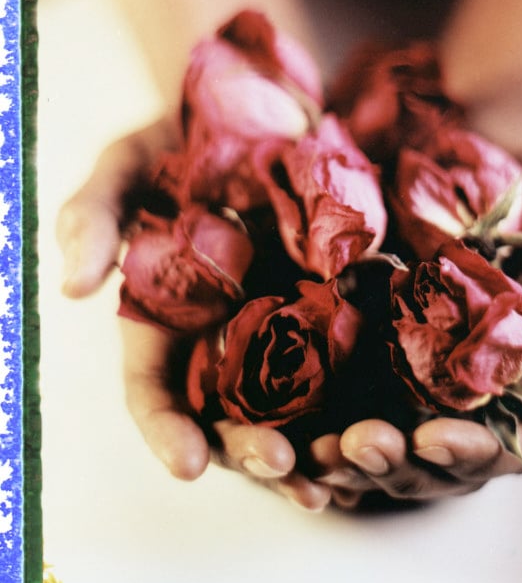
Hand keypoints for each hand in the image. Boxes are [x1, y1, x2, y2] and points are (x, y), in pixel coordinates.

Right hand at [57, 118, 330, 510]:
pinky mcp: (335, 304)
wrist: (261, 105)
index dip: (166, 431)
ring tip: (339, 478)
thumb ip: (94, 218)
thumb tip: (73, 288)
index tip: (188, 465)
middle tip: (285, 468)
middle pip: (229, 414)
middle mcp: (221, 335)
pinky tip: (386, 424)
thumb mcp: (128, 165)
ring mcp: (281, 324)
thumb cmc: (181, 138)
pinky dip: (362, 397)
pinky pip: (349, 361)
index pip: (155, 391)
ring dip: (313, 447)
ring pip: (292, 406)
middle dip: (251, 449)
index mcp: (166, 321)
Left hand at [309, 157, 521, 508]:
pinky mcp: (371, 366)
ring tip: (319, 453)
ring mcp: (417, 385)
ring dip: (355, 464)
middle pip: (441, 463)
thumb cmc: (520, 200)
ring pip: (392, 453)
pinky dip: (325, 441)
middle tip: (358, 445)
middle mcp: (467, 393)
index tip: (430, 438)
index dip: (474, 451)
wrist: (460, 160)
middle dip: (400, 465)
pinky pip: (348, 418)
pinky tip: (294, 444)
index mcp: (521, 373)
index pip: (512, 441)